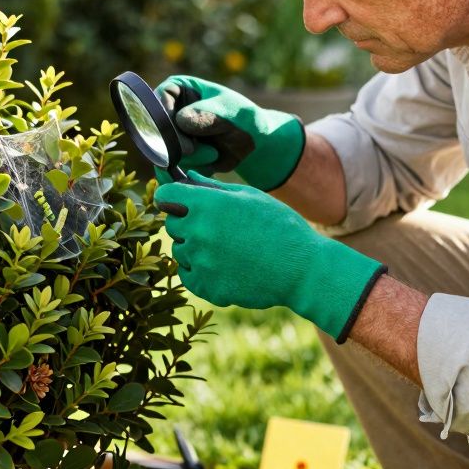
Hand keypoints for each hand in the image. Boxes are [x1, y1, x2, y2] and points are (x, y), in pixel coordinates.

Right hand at [155, 75, 303, 190]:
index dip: (164, 115)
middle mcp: (168, 111)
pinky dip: (189, 170)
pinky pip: (172, 168)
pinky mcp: (176, 156)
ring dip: (187, 158)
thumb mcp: (229, 110)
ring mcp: (170, 135)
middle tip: (194, 150)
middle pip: (156, 129)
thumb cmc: (243, 117)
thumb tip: (181, 120)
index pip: (158, 98)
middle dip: (175, 143)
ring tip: (214, 154)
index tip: (180, 129)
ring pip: (163, 152)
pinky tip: (209, 165)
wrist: (253, 143)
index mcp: (178, 88)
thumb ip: (207, 113)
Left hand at [155, 173, 385, 341]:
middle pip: (171, 224)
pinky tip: (224, 266)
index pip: (166, 194)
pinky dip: (199, 272)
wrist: (302, 269)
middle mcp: (199, 233)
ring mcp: (202, 263)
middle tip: (214, 225)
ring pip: (180, 251)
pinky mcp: (208, 289)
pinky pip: (188, 276)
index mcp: (208, 205)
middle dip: (186, 221)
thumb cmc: (280, 226)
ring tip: (226, 248)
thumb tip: (187, 179)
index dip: (170, 194)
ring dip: (194, 248)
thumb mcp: (250, 197)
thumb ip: (213, 188)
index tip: (176, 198)